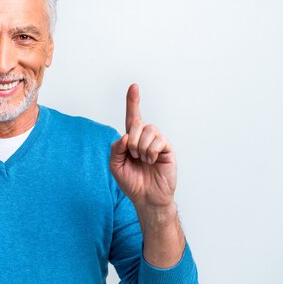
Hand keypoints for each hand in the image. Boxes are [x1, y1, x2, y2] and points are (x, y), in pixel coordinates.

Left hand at [110, 84, 176, 208]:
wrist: (146, 197)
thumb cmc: (132, 182)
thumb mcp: (115, 166)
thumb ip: (115, 149)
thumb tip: (125, 136)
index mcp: (131, 139)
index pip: (132, 117)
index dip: (133, 101)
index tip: (133, 86)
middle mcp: (145, 137)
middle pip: (136, 124)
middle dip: (131, 140)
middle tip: (133, 155)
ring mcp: (157, 142)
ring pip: (148, 130)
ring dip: (141, 147)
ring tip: (144, 160)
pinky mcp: (167, 148)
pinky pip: (158, 140)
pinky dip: (151, 151)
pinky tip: (152, 160)